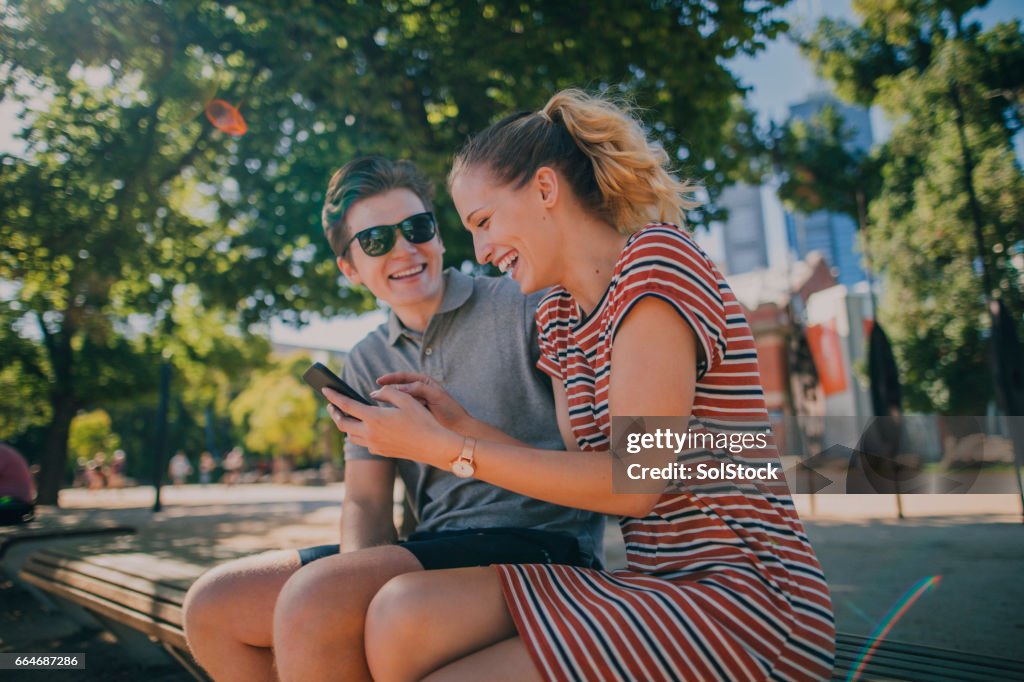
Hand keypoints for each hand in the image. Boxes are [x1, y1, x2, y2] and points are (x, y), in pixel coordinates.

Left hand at [323, 385, 462, 467]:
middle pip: (343, 424)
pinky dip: (359, 434)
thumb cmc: (422, 420)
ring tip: (346, 416)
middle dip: (334, 414)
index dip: (334, 396)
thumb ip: (387, 393)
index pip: (347, 405)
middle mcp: (370, 434)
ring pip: (351, 436)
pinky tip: (364, 428)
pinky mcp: (381, 452)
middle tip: (331, 405)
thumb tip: (373, 395)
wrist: (433, 446)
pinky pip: (363, 443)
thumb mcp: (406, 400)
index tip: (325, 389)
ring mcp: (375, 445)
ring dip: (345, 426)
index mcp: (374, 418)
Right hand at [375, 372, 471, 432]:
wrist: (460, 429)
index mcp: (425, 382)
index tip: (379, 381)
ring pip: (398, 400)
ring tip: (375, 405)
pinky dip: (393, 412)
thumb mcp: (436, 397)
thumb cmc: (450, 411)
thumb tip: (399, 388)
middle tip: (373, 395)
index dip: (390, 378)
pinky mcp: (415, 415)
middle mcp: (419, 391)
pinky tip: (385, 416)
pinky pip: (401, 411)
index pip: (404, 377)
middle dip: (386, 390)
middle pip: (398, 388)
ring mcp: (416, 403)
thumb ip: (419, 389)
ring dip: (387, 401)